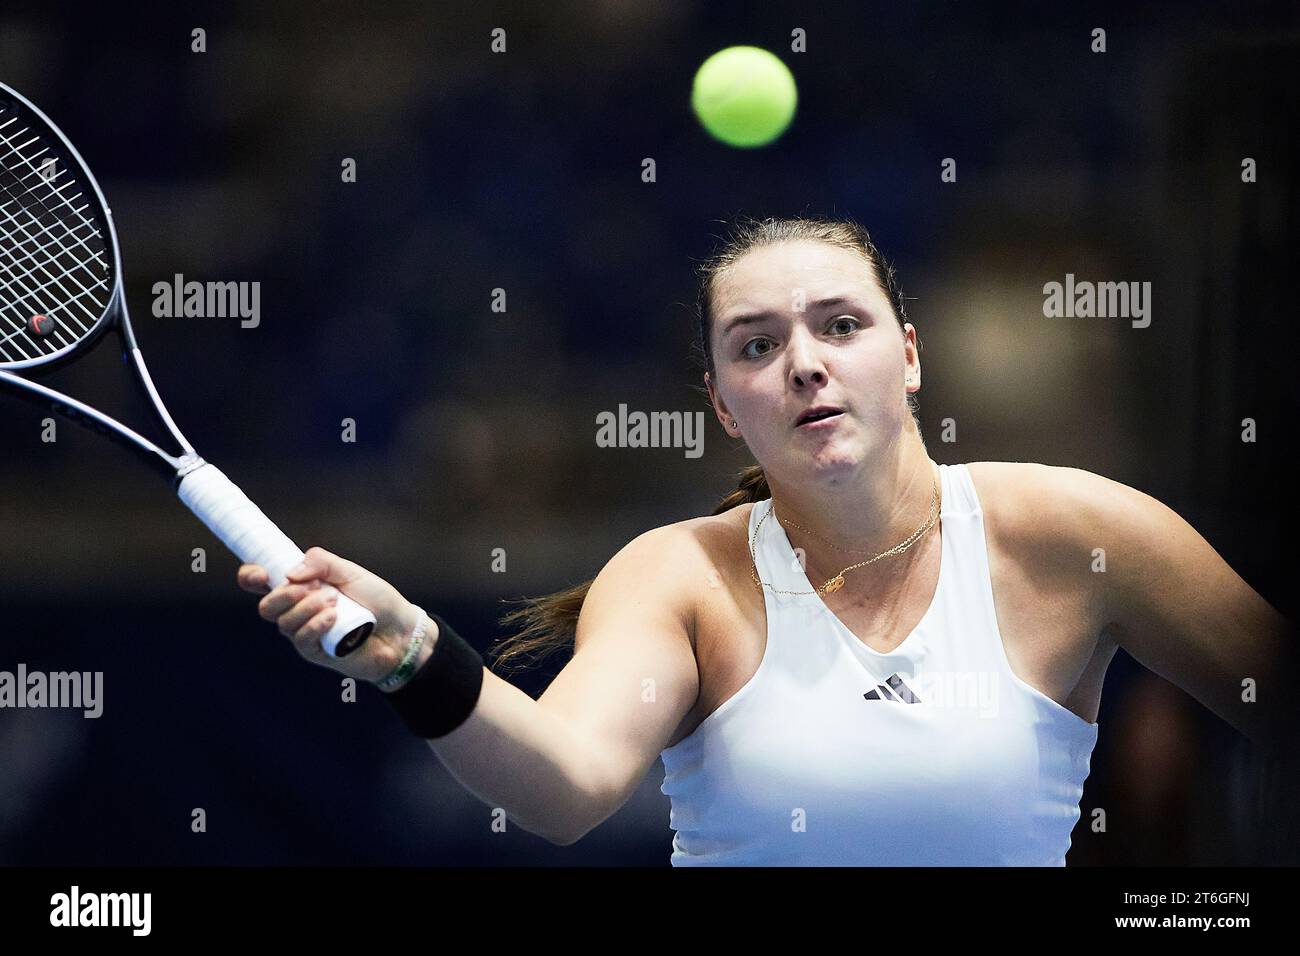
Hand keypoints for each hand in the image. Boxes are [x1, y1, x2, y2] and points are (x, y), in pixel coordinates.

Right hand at [237, 546, 428, 684]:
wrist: (399, 629)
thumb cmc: (375, 599)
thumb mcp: (350, 571)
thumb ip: (321, 562)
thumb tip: (289, 572)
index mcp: (300, 586)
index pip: (261, 582)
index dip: (251, 577)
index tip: (260, 574)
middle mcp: (297, 610)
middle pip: (266, 606)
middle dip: (284, 594)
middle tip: (315, 588)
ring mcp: (304, 632)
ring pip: (283, 622)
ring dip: (307, 607)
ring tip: (335, 602)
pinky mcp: (315, 652)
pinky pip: (301, 639)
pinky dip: (315, 624)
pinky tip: (333, 618)